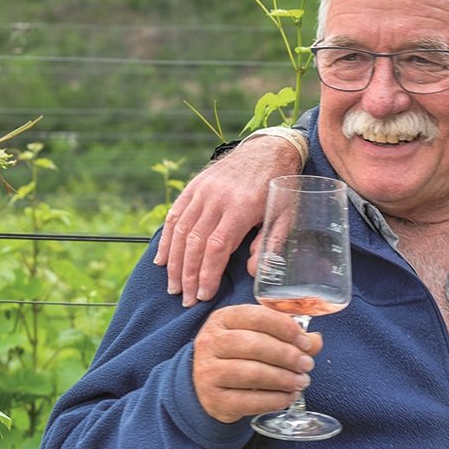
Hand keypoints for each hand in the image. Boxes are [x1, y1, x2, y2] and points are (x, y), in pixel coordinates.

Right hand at [156, 137, 303, 304]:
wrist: (268, 149)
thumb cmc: (279, 186)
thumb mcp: (285, 214)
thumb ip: (269, 243)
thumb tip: (252, 272)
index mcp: (241, 208)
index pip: (217, 247)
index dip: (207, 274)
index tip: (204, 295)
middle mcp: (217, 199)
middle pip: (195, 243)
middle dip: (188, 275)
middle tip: (186, 299)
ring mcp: (202, 191)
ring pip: (181, 231)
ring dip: (174, 262)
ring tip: (174, 287)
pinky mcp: (194, 186)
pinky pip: (175, 215)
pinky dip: (166, 239)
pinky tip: (162, 260)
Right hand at [192, 305, 322, 423]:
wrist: (208, 385)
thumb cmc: (239, 356)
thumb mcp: (259, 337)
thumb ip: (288, 337)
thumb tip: (315, 341)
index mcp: (223, 319)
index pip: (257, 317)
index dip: (285, 328)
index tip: (305, 342)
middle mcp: (210, 342)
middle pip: (254, 345)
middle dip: (287, 356)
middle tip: (307, 365)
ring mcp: (208, 371)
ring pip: (251, 373)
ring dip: (283, 379)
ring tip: (301, 382)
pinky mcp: (213, 399)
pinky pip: (248, 401)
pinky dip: (273, 400)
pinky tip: (287, 398)